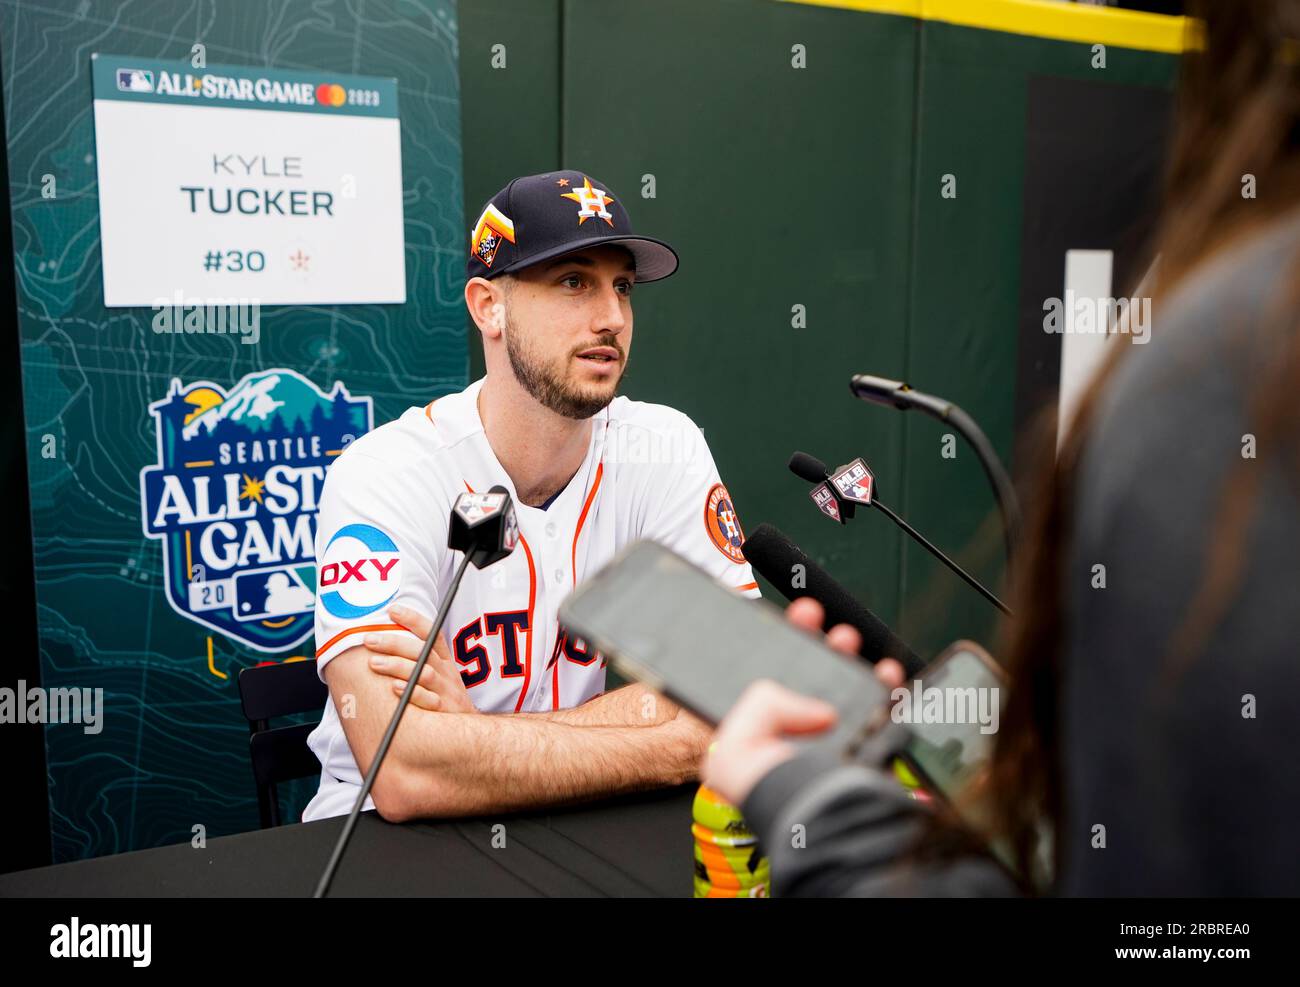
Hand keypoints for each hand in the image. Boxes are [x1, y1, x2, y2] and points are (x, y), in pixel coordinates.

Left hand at [363, 604, 477, 713]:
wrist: (468, 733)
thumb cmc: (444, 701)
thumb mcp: (439, 677)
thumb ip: (419, 661)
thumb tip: (383, 645)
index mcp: (445, 661)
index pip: (431, 633)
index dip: (413, 620)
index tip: (392, 610)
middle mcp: (446, 673)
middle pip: (422, 651)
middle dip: (394, 643)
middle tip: (369, 639)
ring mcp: (446, 692)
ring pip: (424, 673)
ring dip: (398, 666)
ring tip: (374, 663)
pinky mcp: (443, 711)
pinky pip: (428, 701)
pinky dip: (411, 694)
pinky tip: (395, 688)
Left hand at [702, 597, 904, 805]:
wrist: (812, 822)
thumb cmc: (767, 796)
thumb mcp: (733, 743)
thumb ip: (760, 704)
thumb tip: (815, 708)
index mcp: (759, 735)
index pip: (767, 680)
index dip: (778, 646)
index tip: (790, 620)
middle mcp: (795, 737)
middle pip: (808, 676)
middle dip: (815, 643)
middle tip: (815, 618)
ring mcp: (832, 741)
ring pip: (845, 687)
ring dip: (848, 658)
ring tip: (848, 638)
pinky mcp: (865, 748)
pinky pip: (881, 709)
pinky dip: (886, 687)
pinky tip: (883, 672)